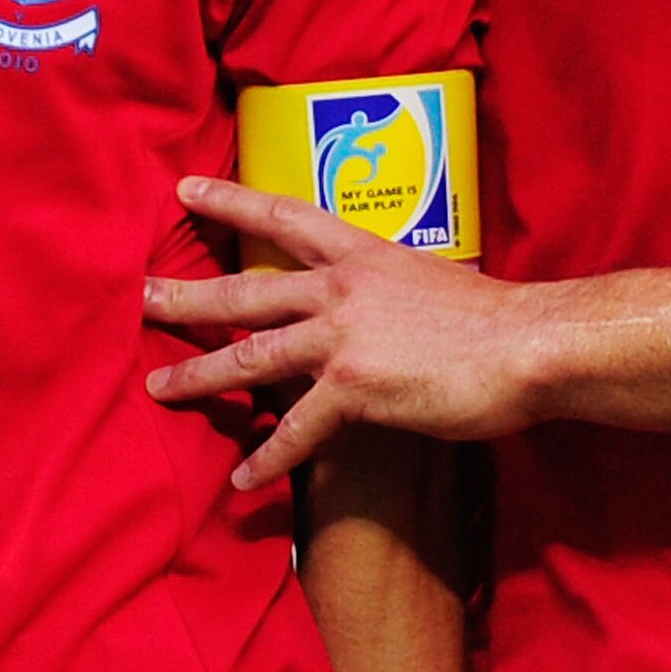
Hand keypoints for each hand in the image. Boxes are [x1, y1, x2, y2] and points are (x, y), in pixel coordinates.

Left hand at [143, 177, 541, 488]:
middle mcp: (341, 287)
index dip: (231, 200)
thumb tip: (387, 302)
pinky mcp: (353, 388)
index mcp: (362, 254)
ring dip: (199, 377)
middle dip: (186, 297)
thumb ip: (393, 288)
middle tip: (141, 298)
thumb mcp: (433, 280)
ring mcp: (342, 336)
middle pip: (245, 290)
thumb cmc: (496, 320)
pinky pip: (295, 429)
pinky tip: (242, 480)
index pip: (283, 216)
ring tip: (158, 390)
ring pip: (250, 355)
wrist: (529, 346)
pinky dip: (266, 458)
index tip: (187, 190)